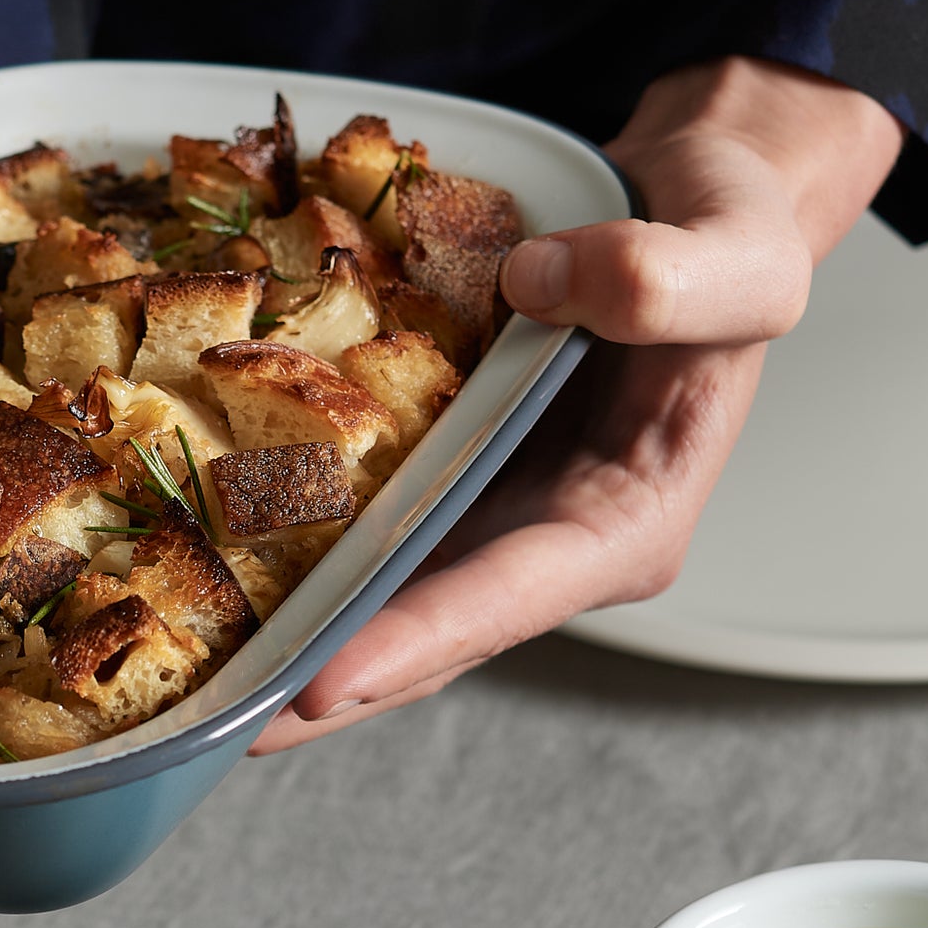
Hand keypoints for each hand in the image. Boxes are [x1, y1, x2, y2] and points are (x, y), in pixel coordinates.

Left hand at [251, 55, 903, 751]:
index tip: (324, 680)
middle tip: (217, 728)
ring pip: (378, 593)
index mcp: (626, 523)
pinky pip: (357, 516)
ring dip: (289, 634)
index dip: (416, 641)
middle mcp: (544, 539)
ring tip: (190, 681)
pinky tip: (199, 557)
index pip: (511, 599)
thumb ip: (665, 278)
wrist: (685, 199)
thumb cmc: (725, 239)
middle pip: (425, 633)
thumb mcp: (737, 256)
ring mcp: (483, 511)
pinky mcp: (438, 468)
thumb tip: (540, 283)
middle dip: (323, 685)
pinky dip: (287, 541)